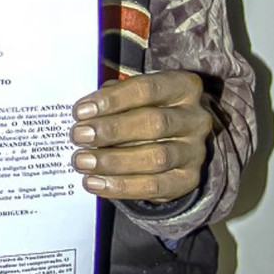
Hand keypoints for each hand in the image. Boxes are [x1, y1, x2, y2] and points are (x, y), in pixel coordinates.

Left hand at [70, 70, 211, 202]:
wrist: (172, 141)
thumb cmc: (143, 110)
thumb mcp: (131, 96)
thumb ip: (112, 98)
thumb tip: (84, 114)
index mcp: (183, 87)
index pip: (147, 88)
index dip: (112, 100)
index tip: (80, 112)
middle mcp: (195, 118)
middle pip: (154, 123)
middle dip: (111, 130)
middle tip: (78, 136)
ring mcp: (195, 151)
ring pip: (156, 158)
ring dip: (113, 161)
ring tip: (82, 161)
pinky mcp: (188, 180)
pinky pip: (154, 186)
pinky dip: (120, 186)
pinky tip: (95, 182)